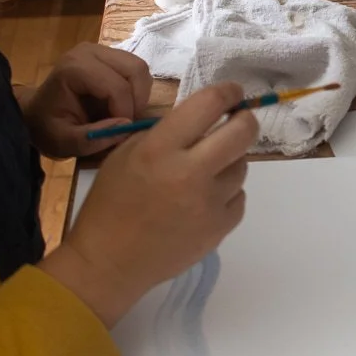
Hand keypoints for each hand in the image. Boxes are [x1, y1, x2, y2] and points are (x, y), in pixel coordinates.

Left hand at [20, 43, 152, 157]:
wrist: (38, 114)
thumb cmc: (47, 128)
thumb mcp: (64, 143)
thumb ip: (92, 138)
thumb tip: (126, 126)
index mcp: (74, 68)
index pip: (116, 86)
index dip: (125, 111)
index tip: (119, 132)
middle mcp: (89, 52)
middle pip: (135, 69)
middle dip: (137, 100)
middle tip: (126, 122)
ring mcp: (101, 50)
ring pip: (139, 68)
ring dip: (138, 95)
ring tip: (123, 114)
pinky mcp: (109, 54)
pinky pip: (135, 70)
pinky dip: (136, 90)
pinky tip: (120, 104)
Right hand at [39, 82, 257, 326]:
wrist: (110, 262)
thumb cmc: (111, 204)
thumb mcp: (126, 154)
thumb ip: (166, 133)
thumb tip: (204, 120)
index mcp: (161, 148)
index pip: (210, 104)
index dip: (228, 93)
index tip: (233, 93)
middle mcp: (190, 172)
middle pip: (243, 132)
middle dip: (245, 120)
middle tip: (237, 122)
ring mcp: (210, 202)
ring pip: (243, 166)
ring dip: (229, 162)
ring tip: (205, 172)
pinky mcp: (221, 228)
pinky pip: (239, 197)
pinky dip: (227, 194)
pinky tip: (204, 201)